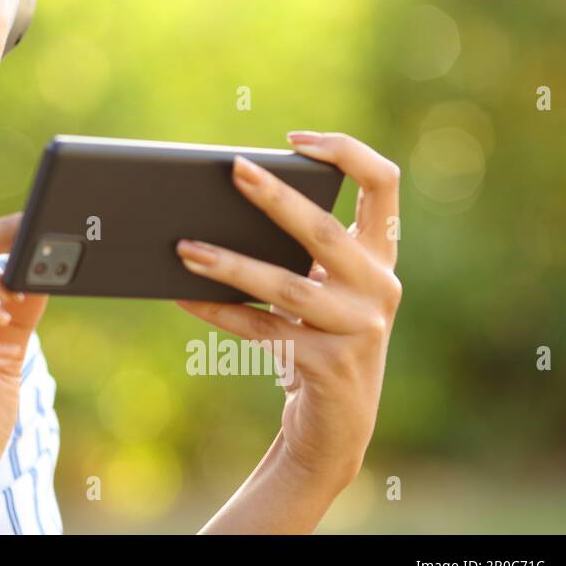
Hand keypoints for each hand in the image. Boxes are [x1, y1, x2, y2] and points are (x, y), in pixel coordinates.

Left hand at [173, 131, 401, 488]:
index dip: (346, 153)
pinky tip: (181, 296)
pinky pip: (261, 330)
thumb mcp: (321, 288)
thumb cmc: (318, 336)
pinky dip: (218, 311)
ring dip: (229, 264)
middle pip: (325, 231)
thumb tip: (221, 205)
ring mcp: (357, 329)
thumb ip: (298, 250)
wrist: (338, 424)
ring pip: (286, 286)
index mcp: (380, 256)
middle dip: (275, 198)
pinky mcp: (327, 365)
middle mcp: (379, 287)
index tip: (296, 142)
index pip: (383, 185)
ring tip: (184, 247)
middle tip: (234, 169)